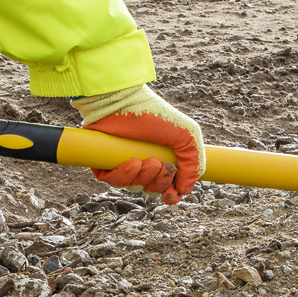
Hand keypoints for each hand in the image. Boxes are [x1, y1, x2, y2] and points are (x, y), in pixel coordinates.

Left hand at [71, 84, 205, 204]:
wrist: (125, 100)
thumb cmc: (156, 115)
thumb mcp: (187, 136)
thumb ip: (194, 164)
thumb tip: (186, 190)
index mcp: (161, 158)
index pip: (166, 186)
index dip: (170, 194)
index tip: (172, 196)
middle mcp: (142, 162)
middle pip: (151, 188)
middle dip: (158, 182)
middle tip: (160, 165)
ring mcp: (122, 162)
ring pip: (132, 186)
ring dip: (143, 178)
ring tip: (145, 161)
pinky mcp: (103, 161)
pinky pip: (111, 181)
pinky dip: (123, 176)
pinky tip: (133, 163)